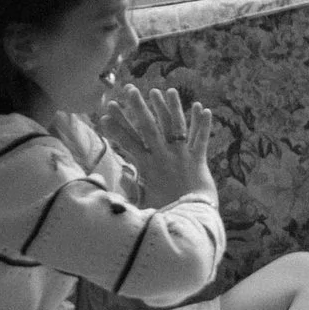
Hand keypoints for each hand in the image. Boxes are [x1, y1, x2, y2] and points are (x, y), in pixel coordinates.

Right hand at [104, 79, 216, 209]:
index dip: (116, 126)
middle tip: (130, 89)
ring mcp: (181, 157)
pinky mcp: (198, 160)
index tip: (106, 111)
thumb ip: (127, 188)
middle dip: (138, 106)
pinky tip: (202, 107)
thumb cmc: (164, 213)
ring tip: (167, 91)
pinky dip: (202, 124)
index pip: (127, 141)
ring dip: (171, 107)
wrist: (190, 220)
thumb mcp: (140, 201)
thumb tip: (112, 179)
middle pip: (149, 127)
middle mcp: (163, 157)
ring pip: (175, 127)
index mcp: (146, 167)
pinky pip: (201, 138)